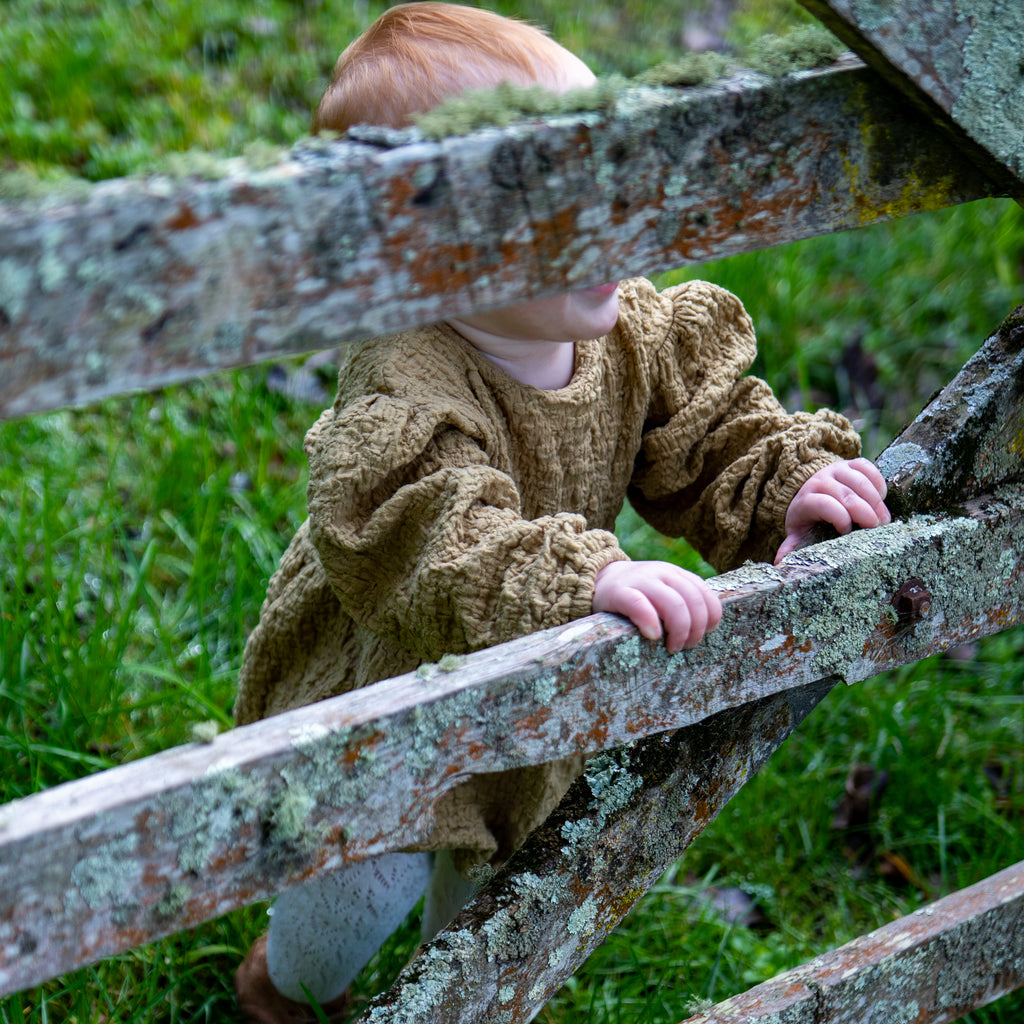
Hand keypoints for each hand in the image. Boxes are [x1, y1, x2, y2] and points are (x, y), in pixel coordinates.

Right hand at [592, 560, 721, 652]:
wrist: (597, 580)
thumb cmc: (636, 595)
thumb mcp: (663, 592)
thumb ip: (682, 602)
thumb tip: (706, 629)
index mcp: (675, 574)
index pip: (705, 593)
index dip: (711, 617)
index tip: (706, 634)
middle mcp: (662, 573)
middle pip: (693, 601)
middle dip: (696, 629)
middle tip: (686, 646)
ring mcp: (641, 580)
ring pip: (674, 604)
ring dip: (680, 630)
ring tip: (672, 647)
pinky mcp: (619, 591)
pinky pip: (640, 605)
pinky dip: (651, 622)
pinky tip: (653, 636)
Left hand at [775, 458, 889, 562]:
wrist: (810, 489)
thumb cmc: (808, 516)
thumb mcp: (798, 531)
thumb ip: (792, 546)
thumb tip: (781, 563)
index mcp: (805, 501)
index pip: (822, 504)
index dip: (838, 516)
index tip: (847, 531)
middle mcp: (819, 482)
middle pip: (844, 494)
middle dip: (863, 511)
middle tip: (876, 527)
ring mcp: (835, 470)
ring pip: (858, 480)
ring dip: (875, 500)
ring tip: (884, 519)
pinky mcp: (850, 463)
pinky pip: (866, 467)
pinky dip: (877, 481)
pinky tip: (882, 497)